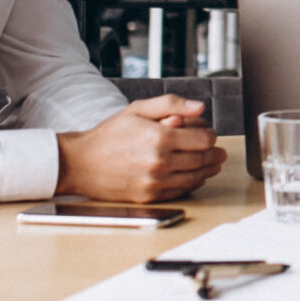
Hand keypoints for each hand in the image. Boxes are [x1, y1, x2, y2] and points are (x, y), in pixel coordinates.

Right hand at [56, 95, 226, 202]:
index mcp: (159, 138)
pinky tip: (193, 177)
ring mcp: (154, 182)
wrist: (80, 163)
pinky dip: (191, 184)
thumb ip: (171, 104)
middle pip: (203, 160)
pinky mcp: (149, 197)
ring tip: (211, 165)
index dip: (210, 136)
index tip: (209, 134)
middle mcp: (159, 162)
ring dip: (207, 171)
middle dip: (214, 155)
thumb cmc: (109, 134)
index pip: (204, 140)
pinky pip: (180, 192)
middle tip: (219, 153)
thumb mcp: (137, 109)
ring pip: (195, 178)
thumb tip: (200, 107)